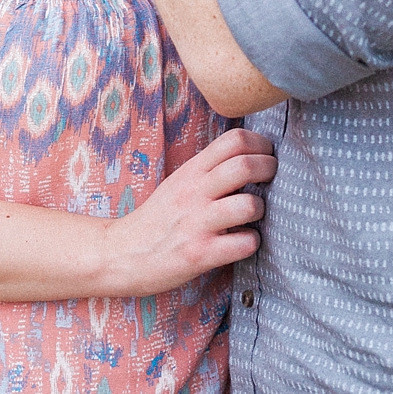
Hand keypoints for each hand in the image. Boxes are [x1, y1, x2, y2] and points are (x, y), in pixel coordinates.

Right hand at [106, 128, 276, 295]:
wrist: (122, 253)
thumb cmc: (158, 218)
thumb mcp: (179, 182)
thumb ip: (209, 169)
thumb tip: (249, 157)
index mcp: (191, 170)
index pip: (234, 139)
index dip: (260, 144)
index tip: (265, 155)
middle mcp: (195, 192)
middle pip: (245, 165)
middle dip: (268, 169)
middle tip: (270, 179)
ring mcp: (198, 223)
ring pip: (248, 205)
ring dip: (261, 210)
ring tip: (254, 215)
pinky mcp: (200, 254)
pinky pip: (243, 243)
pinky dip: (252, 243)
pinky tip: (243, 242)